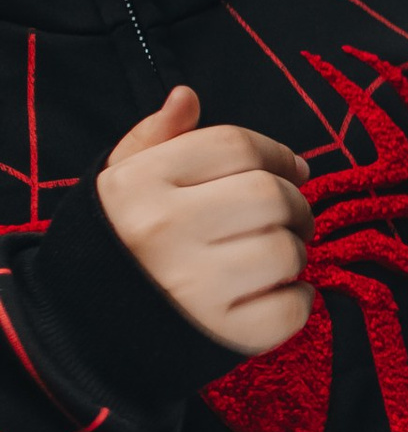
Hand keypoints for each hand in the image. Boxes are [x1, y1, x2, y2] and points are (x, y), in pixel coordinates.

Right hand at [96, 86, 310, 355]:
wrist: (85, 331)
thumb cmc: (116, 247)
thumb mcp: (120, 185)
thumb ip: (155, 139)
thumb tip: (187, 97)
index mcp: (140, 184)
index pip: (235, 145)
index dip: (277, 153)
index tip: (292, 169)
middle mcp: (163, 229)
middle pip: (271, 195)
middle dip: (296, 204)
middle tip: (291, 217)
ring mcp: (193, 285)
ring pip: (286, 251)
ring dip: (296, 252)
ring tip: (276, 257)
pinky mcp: (221, 334)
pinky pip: (291, 308)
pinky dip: (298, 300)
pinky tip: (277, 294)